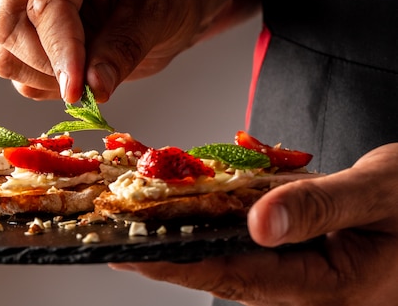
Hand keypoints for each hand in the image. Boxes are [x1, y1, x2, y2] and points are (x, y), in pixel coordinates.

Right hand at [0, 0, 229, 102]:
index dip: (61, 51)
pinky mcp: (25, 34)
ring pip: (5, 55)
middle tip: (93, 81)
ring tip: (92, 73)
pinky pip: (16, 71)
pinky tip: (81, 75)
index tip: (79, 89)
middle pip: (10, 29)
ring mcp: (23, 2)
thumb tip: (94, 87)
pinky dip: (44, 86)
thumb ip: (123, 48)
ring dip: (44, 78)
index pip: (46, 4)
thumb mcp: (159, 12)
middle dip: (49, 64)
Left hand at [110, 143, 397, 304]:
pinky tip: (187, 205)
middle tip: (114, 234)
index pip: (237, 279)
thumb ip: (320, 208)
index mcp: (329, 288)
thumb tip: (260, 223)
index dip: (177, 268)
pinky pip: (246, 244)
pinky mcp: (295, 256)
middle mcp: (305, 290)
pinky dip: (213, 223)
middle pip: (222, 273)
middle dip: (166, 255)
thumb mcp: (379, 195)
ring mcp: (300, 274)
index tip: (127, 255)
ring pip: (230, 259)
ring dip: (184, 238)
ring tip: (136, 218)